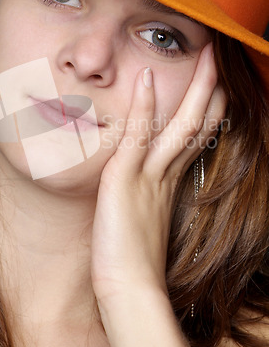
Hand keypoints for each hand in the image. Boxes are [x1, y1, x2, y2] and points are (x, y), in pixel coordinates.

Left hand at [91, 43, 225, 302]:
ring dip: (196, 90)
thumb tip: (148, 187)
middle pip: (198, 125)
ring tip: (207, 58)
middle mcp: (166, 174)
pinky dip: (143, 106)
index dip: (207, 112)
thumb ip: (148, 196)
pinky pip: (138, 136)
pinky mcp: (126, 178)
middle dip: (211, 92)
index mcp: (169, 182)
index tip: (216, 90)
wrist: (127, 288)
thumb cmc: (131, 257)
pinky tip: (146, 78)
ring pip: (181, 125)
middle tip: (220, 63)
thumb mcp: (143, 218)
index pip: (195, 139)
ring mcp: (150, 174)